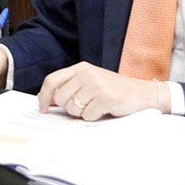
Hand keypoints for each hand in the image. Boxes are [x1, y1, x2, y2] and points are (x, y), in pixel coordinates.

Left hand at [38, 62, 166, 119]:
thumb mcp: (91, 81)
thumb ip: (71, 87)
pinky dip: (94, 117)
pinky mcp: (106, 97)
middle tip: (83, 106)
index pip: (52, 80)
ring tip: (96, 106)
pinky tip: (104, 109)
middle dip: (69, 108)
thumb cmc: (113, 89)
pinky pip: (88, 115)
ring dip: (83, 113)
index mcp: (81, 68)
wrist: (141, 93)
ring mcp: (97, 85)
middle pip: (60, 98)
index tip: (43, 109)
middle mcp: (87, 74)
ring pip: (73, 109)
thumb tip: (47, 101)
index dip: (44, 96)